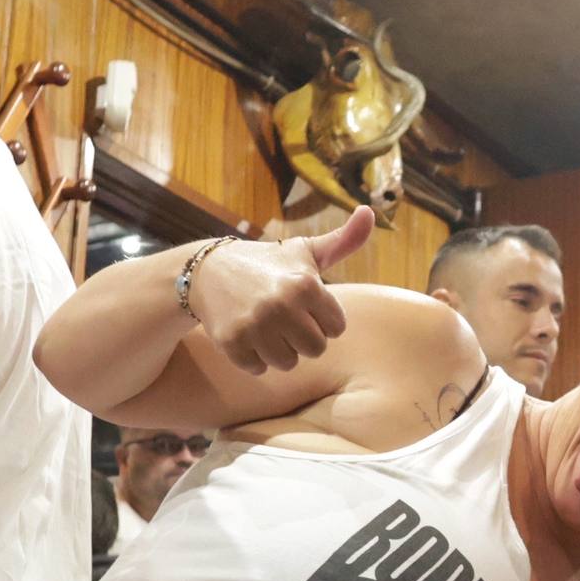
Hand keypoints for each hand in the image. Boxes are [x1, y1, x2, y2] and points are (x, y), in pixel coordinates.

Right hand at [188, 207, 373, 374]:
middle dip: (304, 337)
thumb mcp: (306, 251)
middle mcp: (281, 306)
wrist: (209, 270)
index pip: (337, 328)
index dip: (322, 318)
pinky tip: (247, 333)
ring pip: (289, 363)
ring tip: (267, 326)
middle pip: (316, 349)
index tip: (304, 304)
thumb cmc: (269, 263)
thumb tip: (370, 212)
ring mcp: (254, 326)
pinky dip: (254, 357)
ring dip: (280, 350)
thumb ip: (344, 240)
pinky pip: (259, 368)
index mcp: (305, 285)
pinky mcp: (231, 342)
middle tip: (285, 317)